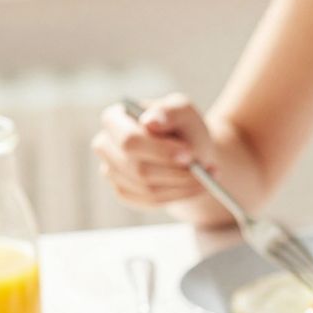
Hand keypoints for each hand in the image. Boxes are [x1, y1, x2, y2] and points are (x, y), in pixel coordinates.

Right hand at [93, 95, 218, 211]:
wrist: (190, 154)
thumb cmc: (183, 128)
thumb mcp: (184, 111)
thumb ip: (170, 111)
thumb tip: (150, 122)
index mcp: (114, 119)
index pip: (130, 141)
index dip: (159, 151)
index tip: (188, 155)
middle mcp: (105, 145)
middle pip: (137, 168)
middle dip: (174, 172)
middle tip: (204, 170)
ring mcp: (111, 171)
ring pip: (147, 188)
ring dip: (182, 184)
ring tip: (207, 175)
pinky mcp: (123, 192)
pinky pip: (151, 201)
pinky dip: (178, 195)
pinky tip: (194, 185)